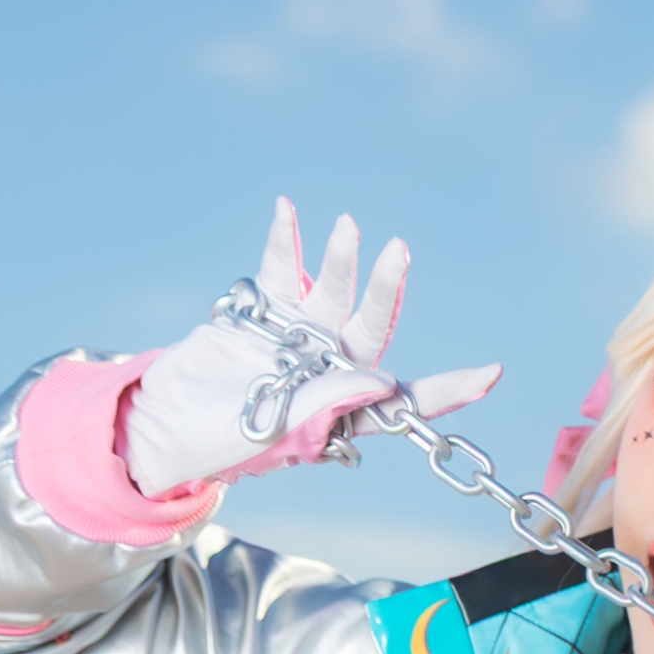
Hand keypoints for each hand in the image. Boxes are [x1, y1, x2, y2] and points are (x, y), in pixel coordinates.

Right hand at [122, 197, 499, 499]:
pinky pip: (283, 271)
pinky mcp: (265, 313)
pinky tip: (287, 210)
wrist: (163, 423)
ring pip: (332, 292)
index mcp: (342, 411)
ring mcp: (298, 339)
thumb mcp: (276, 429)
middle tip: (396, 251)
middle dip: (385, 291)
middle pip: (370, 328)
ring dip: (341, 260)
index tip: (490, 372)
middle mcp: (329, 372)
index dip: (447, 389)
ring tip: (348, 227)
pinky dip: (286, 242)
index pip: (404, 400)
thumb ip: (327, 402)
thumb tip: (382, 380)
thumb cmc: (218, 442)